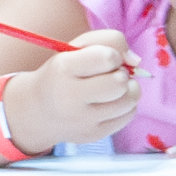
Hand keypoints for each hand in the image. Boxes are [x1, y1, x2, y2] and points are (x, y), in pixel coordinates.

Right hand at [14, 30, 139, 149]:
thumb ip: (110, 40)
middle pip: (120, 83)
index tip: (106, 59)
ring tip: (114, 88)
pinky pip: (128, 115)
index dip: (114, 55)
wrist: (38, 110)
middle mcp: (70, 97)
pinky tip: (111, 102)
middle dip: (122, 75)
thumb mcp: (77, 47)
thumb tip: (137, 61)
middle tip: (110, 75)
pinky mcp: (93, 135)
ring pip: (129, 100)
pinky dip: (126, 105)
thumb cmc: (64, 73)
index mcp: (63, 68)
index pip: (107, 58)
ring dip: (129, 90)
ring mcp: (82, 120)